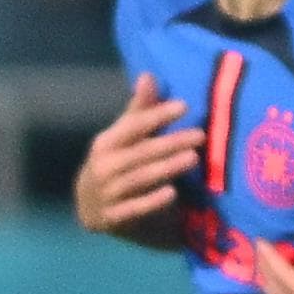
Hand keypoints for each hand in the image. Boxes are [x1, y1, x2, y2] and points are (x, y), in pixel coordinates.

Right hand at [75, 73, 195, 238]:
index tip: (184, 106)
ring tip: (193, 158)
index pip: (133, 126)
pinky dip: (152, 201)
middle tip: (201, 135)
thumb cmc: (116, 164)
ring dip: (167, 168)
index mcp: (106, 143)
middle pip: (141, 152)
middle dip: (171, 142)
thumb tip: (148, 75)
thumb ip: (139, 111)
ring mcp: (108, 193)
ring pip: (140, 178)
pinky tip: (173, 193)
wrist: (92, 209)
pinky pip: (134, 209)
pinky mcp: (114, 218)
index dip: (157, 115)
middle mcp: (104, 166)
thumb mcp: (123, 138)